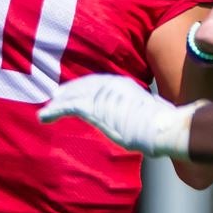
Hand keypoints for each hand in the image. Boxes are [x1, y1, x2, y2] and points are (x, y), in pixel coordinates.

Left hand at [40, 74, 200, 157]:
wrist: (164, 128)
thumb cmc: (167, 125)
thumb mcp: (159, 112)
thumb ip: (153, 109)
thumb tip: (161, 111)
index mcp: (126, 86)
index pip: (102, 84)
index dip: (88, 87)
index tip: (78, 92)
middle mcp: (113, 86)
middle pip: (85, 86)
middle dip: (70, 91)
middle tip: (56, 96)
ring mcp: (103, 96)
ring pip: (74, 96)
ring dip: (59, 103)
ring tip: (46, 110)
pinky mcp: (95, 108)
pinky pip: (69, 107)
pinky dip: (55, 111)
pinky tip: (45, 116)